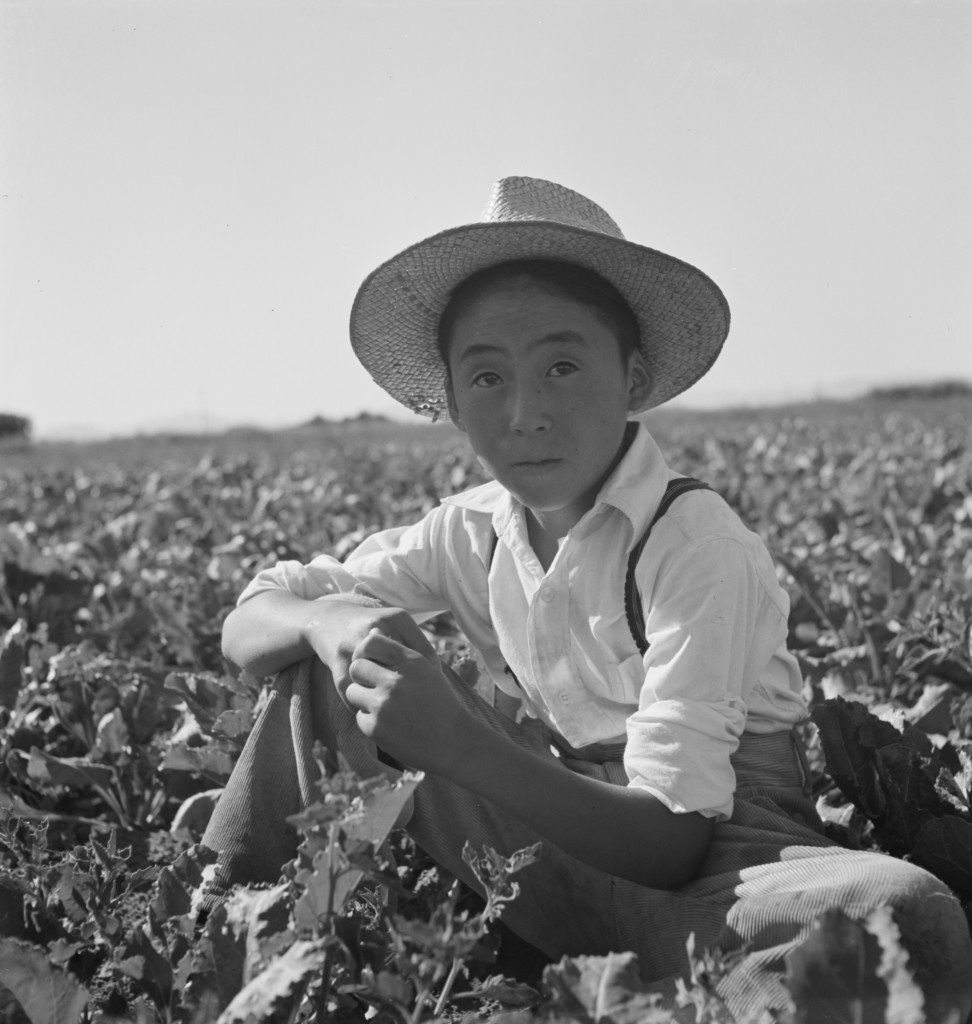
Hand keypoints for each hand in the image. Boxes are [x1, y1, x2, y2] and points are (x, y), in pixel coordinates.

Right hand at [304, 593, 437, 707]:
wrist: (330, 620)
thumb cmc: (372, 630)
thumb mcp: (396, 627)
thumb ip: (414, 645)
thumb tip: (437, 675)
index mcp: (398, 618)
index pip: (424, 652)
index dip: (431, 676)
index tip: (432, 691)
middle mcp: (377, 626)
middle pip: (400, 667)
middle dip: (408, 690)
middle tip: (415, 705)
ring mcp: (355, 643)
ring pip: (375, 679)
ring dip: (382, 698)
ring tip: (393, 711)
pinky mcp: (337, 660)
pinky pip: (352, 689)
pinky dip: (361, 703)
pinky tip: (370, 710)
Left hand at [344, 629, 467, 773]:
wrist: (454, 742)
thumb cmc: (440, 703)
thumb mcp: (427, 670)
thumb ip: (400, 652)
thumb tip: (371, 632)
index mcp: (411, 662)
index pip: (371, 643)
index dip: (366, 652)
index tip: (372, 662)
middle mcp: (395, 681)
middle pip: (357, 667)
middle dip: (363, 677)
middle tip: (376, 688)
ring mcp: (383, 706)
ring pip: (352, 691)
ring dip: (364, 699)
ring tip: (384, 708)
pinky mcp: (375, 728)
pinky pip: (359, 717)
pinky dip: (371, 722)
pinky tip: (390, 725)